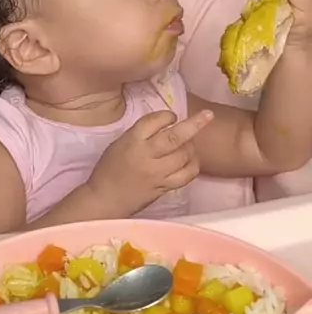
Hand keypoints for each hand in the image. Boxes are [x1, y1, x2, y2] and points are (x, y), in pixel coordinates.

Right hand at [86, 109, 212, 217]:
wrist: (106, 198)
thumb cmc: (110, 169)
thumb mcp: (120, 144)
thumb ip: (141, 134)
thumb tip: (166, 125)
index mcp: (132, 141)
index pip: (154, 121)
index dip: (167, 115)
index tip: (171, 116)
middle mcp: (146, 156)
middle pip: (174, 137)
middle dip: (194, 124)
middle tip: (208, 115)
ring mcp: (157, 173)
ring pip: (184, 156)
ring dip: (191, 147)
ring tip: (187, 145)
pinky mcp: (164, 187)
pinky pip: (186, 175)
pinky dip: (193, 165)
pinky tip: (191, 161)